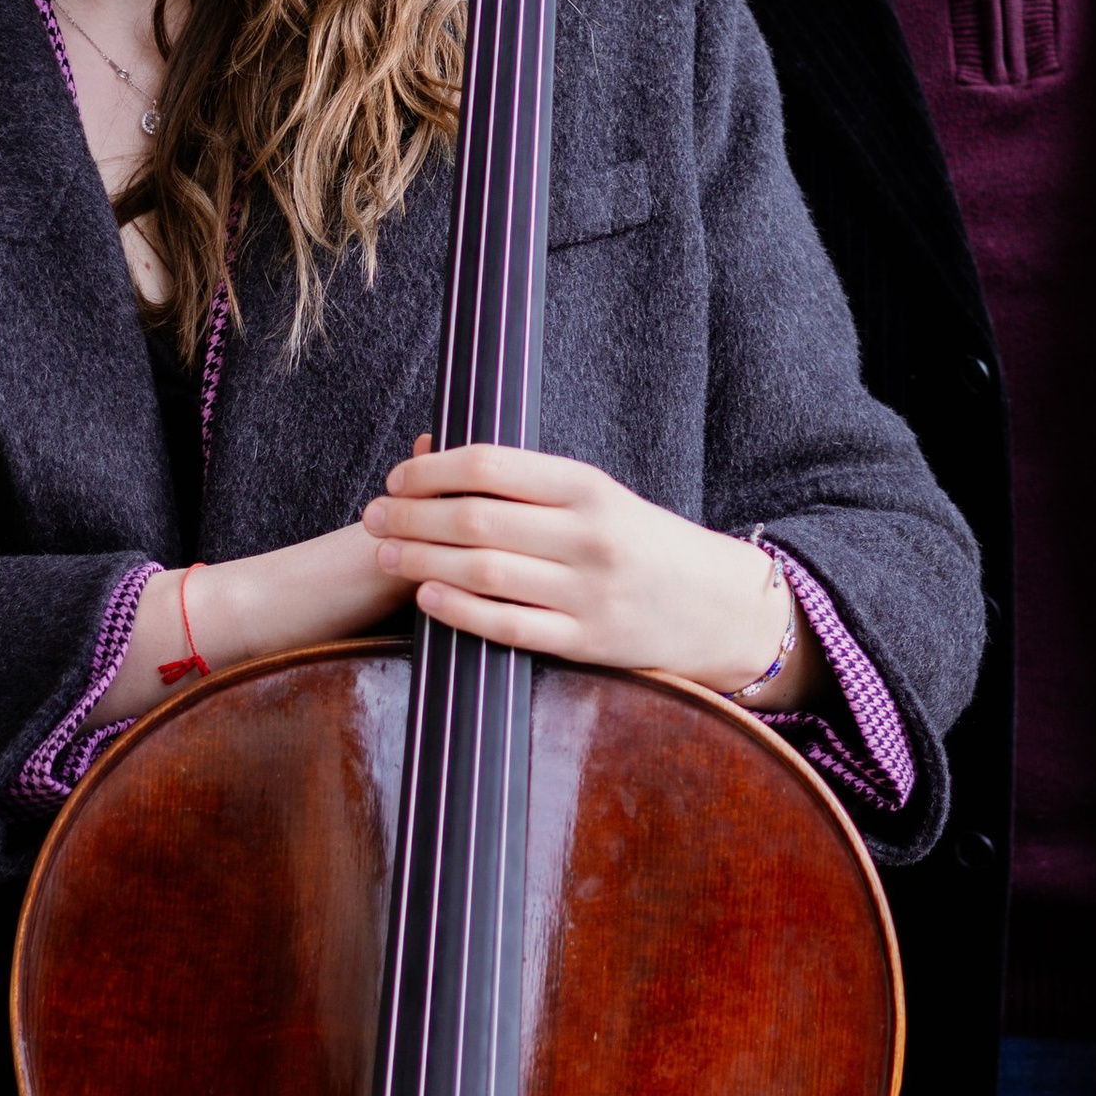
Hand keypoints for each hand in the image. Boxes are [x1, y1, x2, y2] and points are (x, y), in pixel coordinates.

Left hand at [362, 442, 811, 697]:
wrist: (721, 608)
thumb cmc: (647, 546)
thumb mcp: (600, 499)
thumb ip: (529, 485)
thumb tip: (438, 452)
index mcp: (590, 488)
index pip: (492, 467)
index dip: (432, 471)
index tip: (398, 477)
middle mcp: (588, 536)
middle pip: (475, 520)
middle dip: (411, 517)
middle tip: (374, 517)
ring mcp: (587, 593)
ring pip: (484, 573)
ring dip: (422, 562)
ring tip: (386, 554)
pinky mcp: (587, 643)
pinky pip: (508, 626)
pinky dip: (459, 612)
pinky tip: (426, 598)